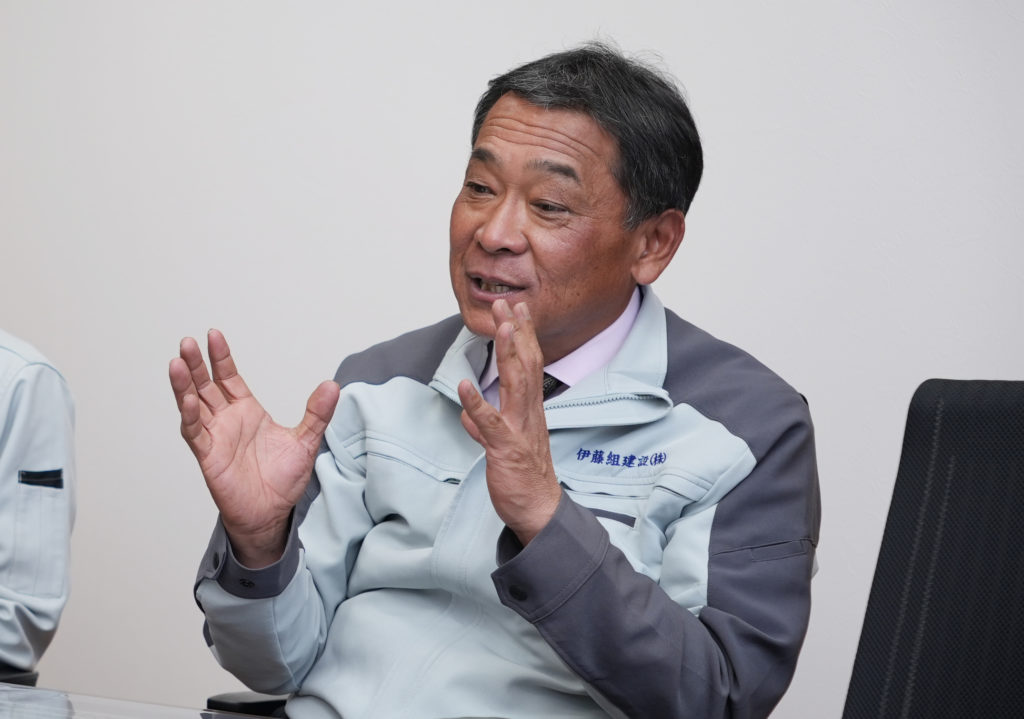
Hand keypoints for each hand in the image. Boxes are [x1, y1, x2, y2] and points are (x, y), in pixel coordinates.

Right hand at [169, 329, 339, 567]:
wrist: (272, 513)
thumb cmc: (283, 479)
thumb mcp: (307, 441)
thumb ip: (317, 413)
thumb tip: (333, 385)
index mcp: (247, 411)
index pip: (228, 377)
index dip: (221, 357)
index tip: (214, 335)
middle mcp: (227, 420)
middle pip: (205, 386)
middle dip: (196, 364)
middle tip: (188, 342)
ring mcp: (215, 437)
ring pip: (193, 405)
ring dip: (184, 385)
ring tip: (178, 362)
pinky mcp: (209, 456)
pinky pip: (195, 432)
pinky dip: (190, 416)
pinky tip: (187, 399)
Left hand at [458, 301, 560, 544]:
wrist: (538, 511)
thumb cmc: (523, 478)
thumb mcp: (501, 447)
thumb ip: (485, 427)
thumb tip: (468, 417)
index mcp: (530, 410)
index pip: (528, 366)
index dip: (523, 337)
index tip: (517, 311)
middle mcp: (529, 413)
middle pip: (525, 365)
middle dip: (517, 333)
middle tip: (509, 304)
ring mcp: (519, 429)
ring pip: (516, 385)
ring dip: (508, 355)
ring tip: (501, 328)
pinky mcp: (505, 448)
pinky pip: (490, 423)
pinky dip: (476, 403)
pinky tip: (464, 385)